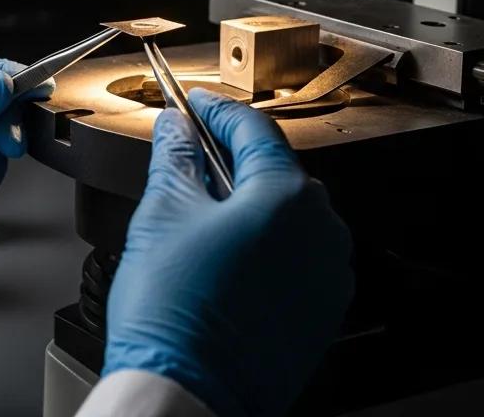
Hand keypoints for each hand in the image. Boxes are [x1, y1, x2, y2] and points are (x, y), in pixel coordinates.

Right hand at [104, 89, 353, 416]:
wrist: (185, 395)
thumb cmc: (175, 314)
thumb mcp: (163, 211)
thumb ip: (175, 158)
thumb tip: (176, 131)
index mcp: (286, 197)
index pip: (252, 129)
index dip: (216, 109)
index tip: (195, 102)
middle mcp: (321, 232)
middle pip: (274, 167)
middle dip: (231, 151)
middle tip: (190, 144)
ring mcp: (326, 274)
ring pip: (286, 211)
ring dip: (246, 195)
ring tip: (198, 199)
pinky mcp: (318, 309)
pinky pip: (294, 251)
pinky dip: (262, 236)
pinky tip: (221, 245)